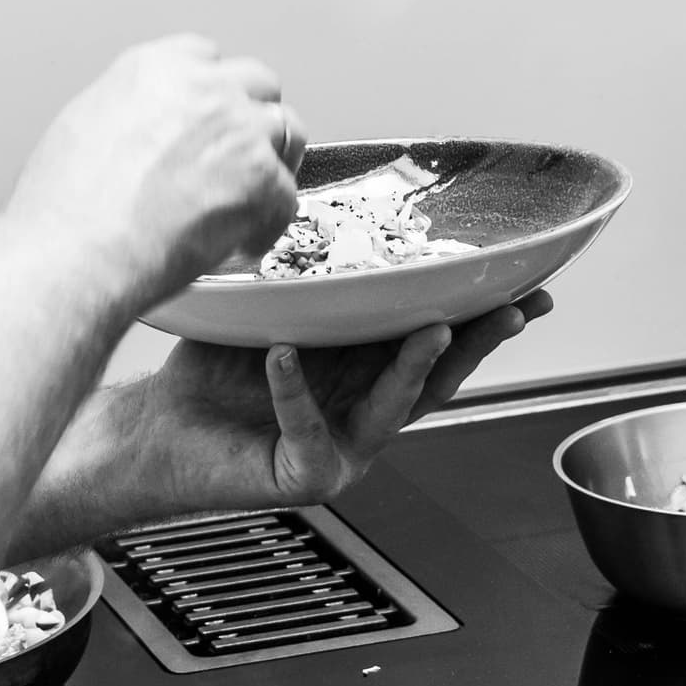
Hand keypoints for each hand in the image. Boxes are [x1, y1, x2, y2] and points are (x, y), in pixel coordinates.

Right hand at [6, 35, 304, 309]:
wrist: (76, 251)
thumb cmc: (66, 207)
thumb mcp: (86, 125)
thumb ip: (135, 112)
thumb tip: (149, 132)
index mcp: (156, 67)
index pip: (208, 58)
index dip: (213, 93)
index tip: (211, 118)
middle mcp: (204, 87)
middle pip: (257, 85)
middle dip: (251, 119)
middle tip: (241, 156)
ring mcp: (238, 130)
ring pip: (285, 130)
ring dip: (273, 162)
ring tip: (255, 196)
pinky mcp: (261, 178)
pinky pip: (288, 195)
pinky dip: (270, 222)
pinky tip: (243, 240)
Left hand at [25, 292, 552, 548]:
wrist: (158, 430)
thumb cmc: (213, 368)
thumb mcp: (276, 311)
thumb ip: (317, 281)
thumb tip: (344, 210)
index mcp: (369, 371)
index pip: (438, 338)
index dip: (483, 314)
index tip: (528, 282)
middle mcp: (367, 414)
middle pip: (438, 377)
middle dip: (480, 342)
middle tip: (511, 309)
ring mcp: (343, 449)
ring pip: (393, 408)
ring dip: (415, 367)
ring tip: (430, 327)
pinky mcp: (305, 476)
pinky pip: (307, 428)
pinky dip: (294, 391)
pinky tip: (284, 357)